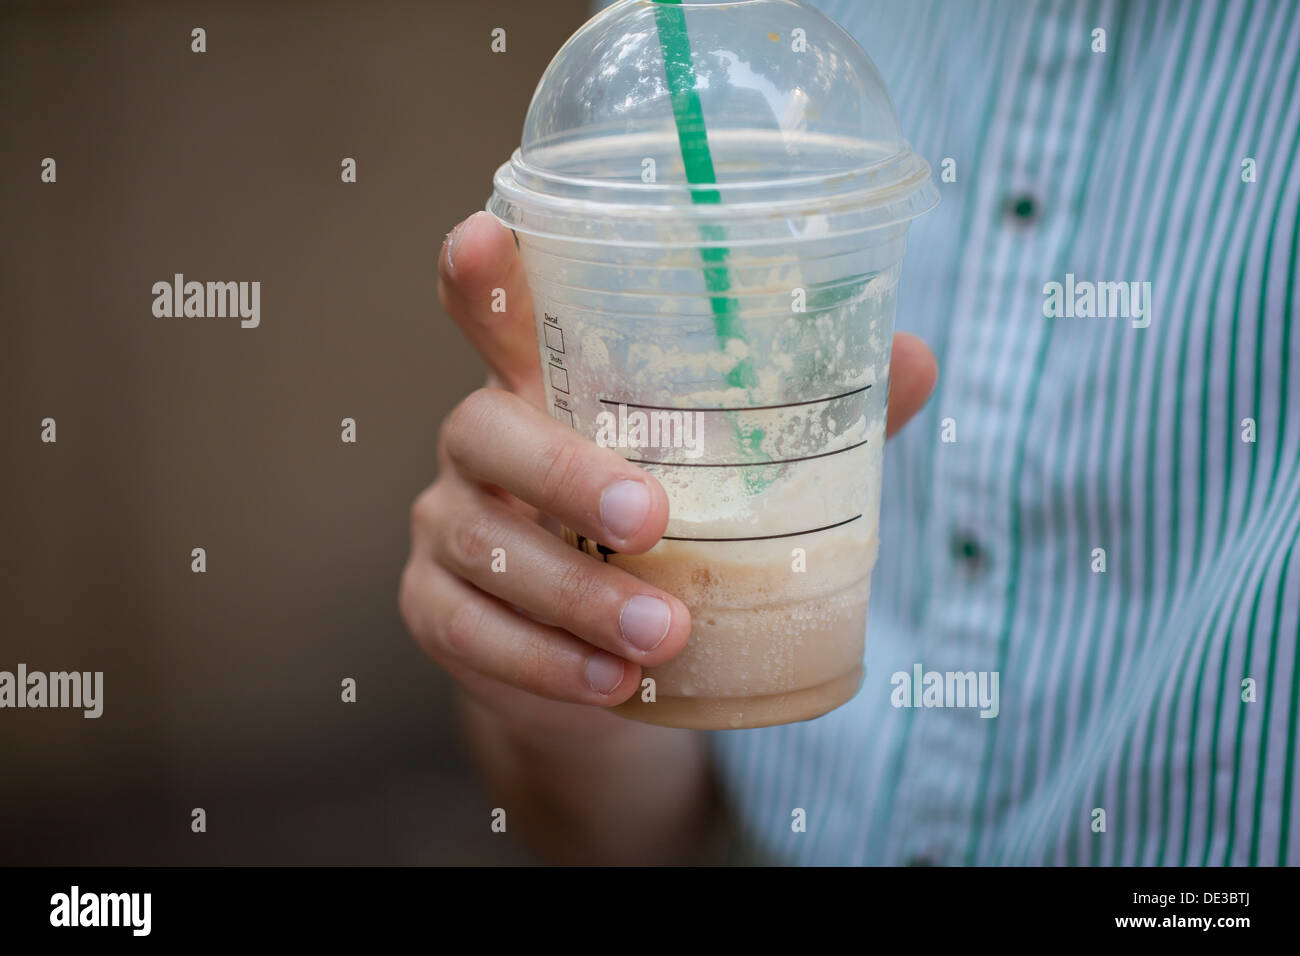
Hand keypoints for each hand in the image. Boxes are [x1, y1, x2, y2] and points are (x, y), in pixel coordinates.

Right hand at [400, 211, 938, 738]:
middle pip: (483, 429)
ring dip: (576, 593)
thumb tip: (913, 358)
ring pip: (482, 546)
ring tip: (666, 632)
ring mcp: (449, 529)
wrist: (605, 669)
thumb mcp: (726, 481)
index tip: (489, 239)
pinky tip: (613, 682)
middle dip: (564, 471)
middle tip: (651, 520)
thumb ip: (806, 425)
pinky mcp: (436, 611)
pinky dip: (545, 661)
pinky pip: (471, 631)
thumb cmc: (668, 544)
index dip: (479, 276)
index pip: (492, 313)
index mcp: (545, 388)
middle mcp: (481, 444)